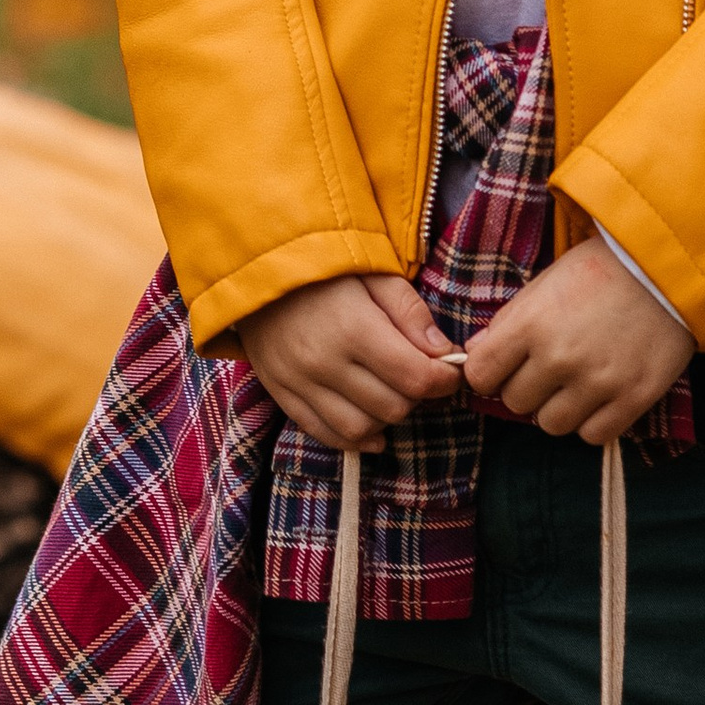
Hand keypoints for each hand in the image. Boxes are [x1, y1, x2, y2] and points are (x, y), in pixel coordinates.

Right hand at [237, 273, 464, 452]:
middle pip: (393, 407)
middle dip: (417, 396)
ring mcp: (299, 383)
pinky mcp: (281, 394)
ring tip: (392, 392)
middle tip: (419, 375)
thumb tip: (444, 354)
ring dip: (387, 417)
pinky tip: (373, 426)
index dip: (444, 380)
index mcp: (353, 328)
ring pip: (362, 429)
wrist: (254, 269)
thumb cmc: (323, 267)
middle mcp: (325, 363)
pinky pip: (324, 434)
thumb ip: (410, 312)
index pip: (416, 378)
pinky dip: (355, 438)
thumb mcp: (374, 272)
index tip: (450, 370)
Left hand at [462, 239, 692, 445]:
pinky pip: (593, 435)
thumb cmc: (600, 271)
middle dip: (528, 386)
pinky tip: (602, 395)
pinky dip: (593, 420)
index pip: (481, 375)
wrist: (667, 269)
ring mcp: (598, 382)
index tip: (506, 366)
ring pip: (552, 424)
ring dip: (559, 407)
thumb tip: (474, 355)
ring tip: (578, 382)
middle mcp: (560, 358)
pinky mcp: (633, 398)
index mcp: (531, 324)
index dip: (490, 372)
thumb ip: (507, 322)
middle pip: (516, 402)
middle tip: (551, 367)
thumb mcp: (544, 284)